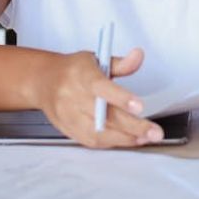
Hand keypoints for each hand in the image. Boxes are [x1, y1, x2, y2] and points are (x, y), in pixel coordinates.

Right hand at [32, 47, 163, 148]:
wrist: (43, 81)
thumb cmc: (74, 70)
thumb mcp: (96, 58)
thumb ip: (120, 63)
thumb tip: (139, 55)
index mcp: (82, 75)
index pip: (101, 88)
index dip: (121, 98)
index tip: (139, 106)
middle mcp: (73, 97)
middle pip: (104, 116)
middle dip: (133, 126)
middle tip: (155, 132)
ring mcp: (69, 116)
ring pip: (99, 133)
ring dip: (125, 138)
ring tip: (146, 138)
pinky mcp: (68, 130)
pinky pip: (92, 141)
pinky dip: (112, 142)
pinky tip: (128, 140)